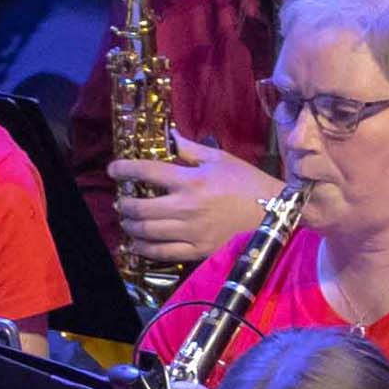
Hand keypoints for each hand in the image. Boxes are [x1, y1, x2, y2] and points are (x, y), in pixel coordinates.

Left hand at [109, 146, 276, 278]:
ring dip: (130, 226)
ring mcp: (190, 231)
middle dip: (124, 204)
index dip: (124, 169)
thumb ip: (191, 150)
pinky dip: (144, 249)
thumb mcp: (220, 159)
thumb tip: (170, 136)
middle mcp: (186, 207)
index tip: (113, 169)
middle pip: (139, 208)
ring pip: (146, 232)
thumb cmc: (248, 183)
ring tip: (128, 220)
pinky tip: (137, 244)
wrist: (275, 214)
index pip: (147, 172)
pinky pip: (162, 252)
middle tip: (121, 200)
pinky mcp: (197, 250)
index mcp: (191, 180)